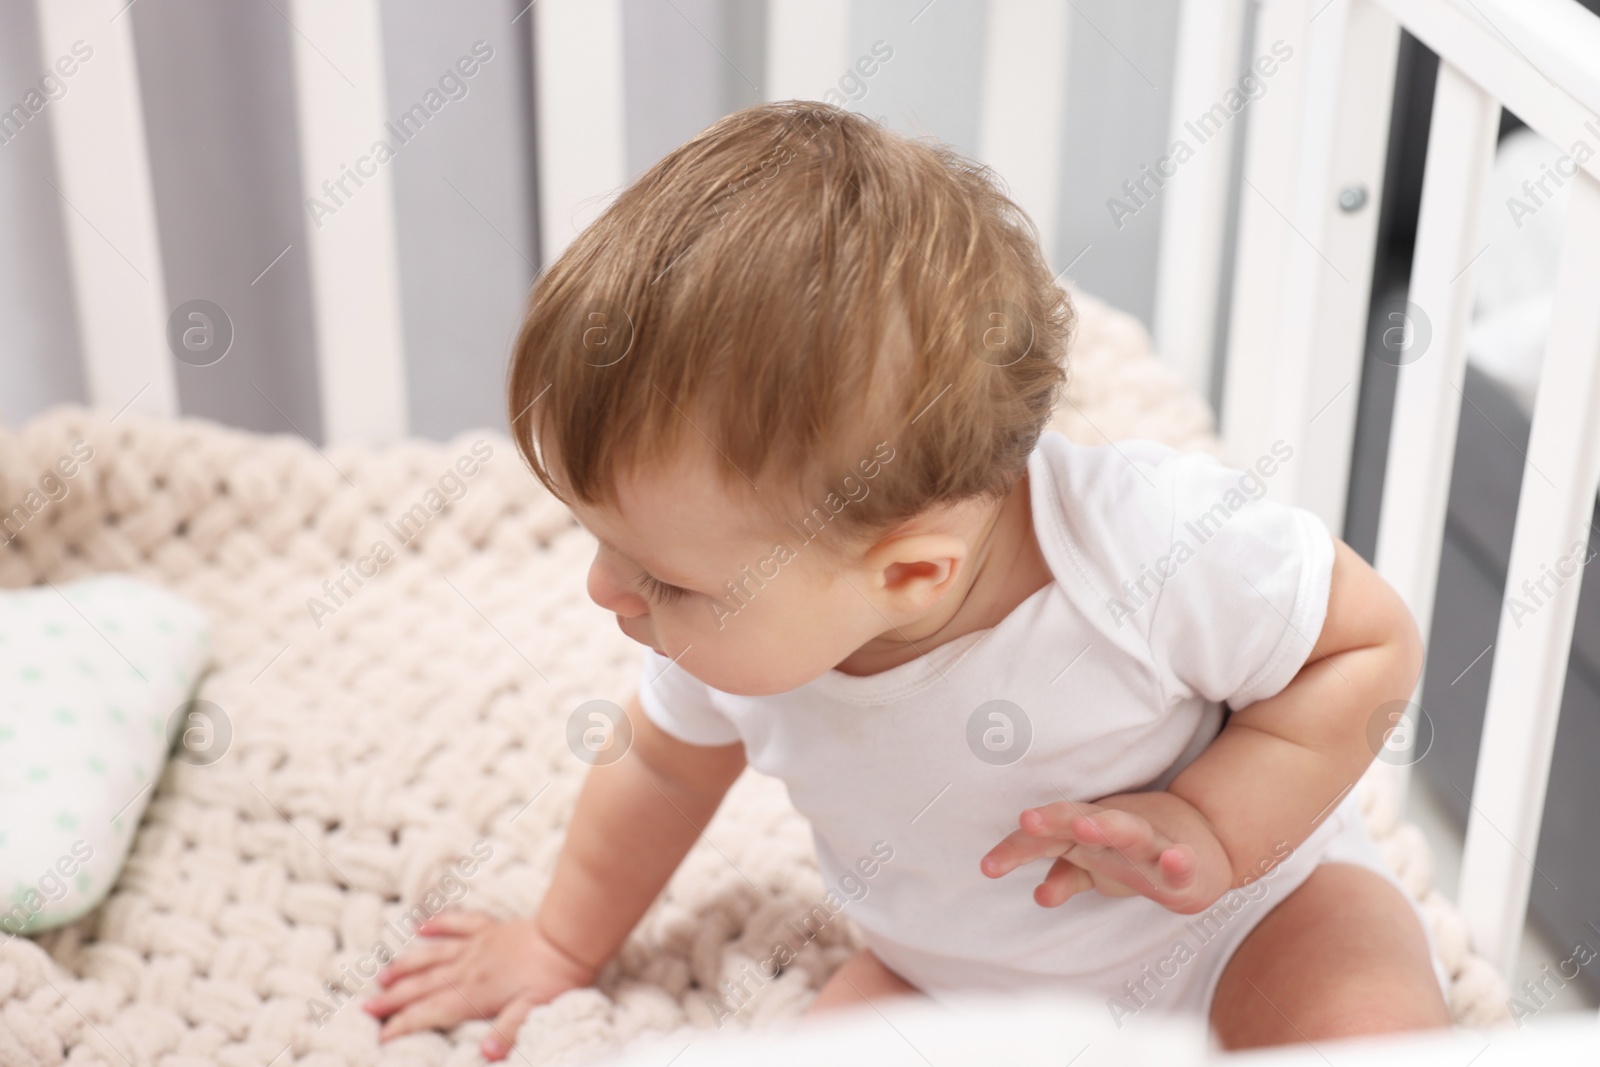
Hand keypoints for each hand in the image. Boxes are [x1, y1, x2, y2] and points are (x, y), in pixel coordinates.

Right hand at [363, 912, 595, 1059]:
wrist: (569, 936)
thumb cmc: (554, 978)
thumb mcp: (533, 1011)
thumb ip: (507, 1032)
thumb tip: (485, 1055)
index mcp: (475, 993)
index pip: (431, 1012)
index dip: (404, 1025)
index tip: (381, 1035)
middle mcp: (468, 968)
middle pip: (422, 985)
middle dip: (392, 999)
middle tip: (366, 1008)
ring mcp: (476, 945)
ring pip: (431, 956)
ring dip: (405, 966)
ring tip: (382, 975)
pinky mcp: (489, 929)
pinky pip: (457, 924)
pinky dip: (438, 925)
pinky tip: (422, 927)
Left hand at [979, 793, 1232, 913]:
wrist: (1200, 843)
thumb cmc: (1133, 854)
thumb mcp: (1095, 868)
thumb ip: (1066, 877)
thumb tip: (1039, 895)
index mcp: (1086, 836)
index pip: (1044, 840)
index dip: (1016, 850)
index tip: (988, 867)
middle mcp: (1113, 832)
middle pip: (1078, 822)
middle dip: (1053, 821)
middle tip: (1027, 820)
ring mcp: (1149, 844)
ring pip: (1127, 831)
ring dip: (1106, 826)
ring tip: (1086, 828)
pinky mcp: (1184, 864)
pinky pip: (1181, 863)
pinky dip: (1179, 861)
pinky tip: (1177, 860)